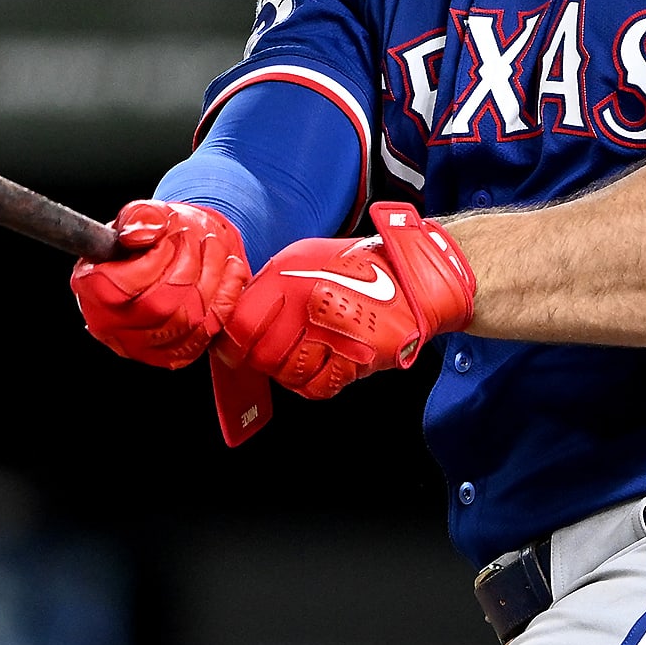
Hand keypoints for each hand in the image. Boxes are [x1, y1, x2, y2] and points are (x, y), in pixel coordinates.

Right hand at [69, 201, 248, 368]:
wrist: (179, 254)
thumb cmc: (155, 236)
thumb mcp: (144, 214)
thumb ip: (140, 217)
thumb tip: (140, 235)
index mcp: (91, 287)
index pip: (116, 287)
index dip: (150, 263)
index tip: (165, 241)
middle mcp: (109, 324)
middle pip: (158, 307)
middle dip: (187, 267)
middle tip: (194, 239)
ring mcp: (139, 346)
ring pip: (186, 322)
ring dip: (211, 277)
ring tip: (213, 248)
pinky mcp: (170, 355)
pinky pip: (205, 335)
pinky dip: (225, 298)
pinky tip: (230, 270)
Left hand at [221, 204, 475, 399]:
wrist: (412, 278)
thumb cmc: (357, 268)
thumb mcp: (303, 258)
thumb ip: (269, 287)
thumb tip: (238, 320)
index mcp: (290, 276)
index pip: (241, 325)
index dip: (232, 343)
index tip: (234, 349)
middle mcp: (309, 304)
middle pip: (262, 355)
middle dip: (262, 359)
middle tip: (273, 352)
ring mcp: (333, 332)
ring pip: (288, 374)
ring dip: (289, 371)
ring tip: (302, 354)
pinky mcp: (357, 358)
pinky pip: (318, 386)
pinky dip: (314, 382)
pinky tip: (321, 364)